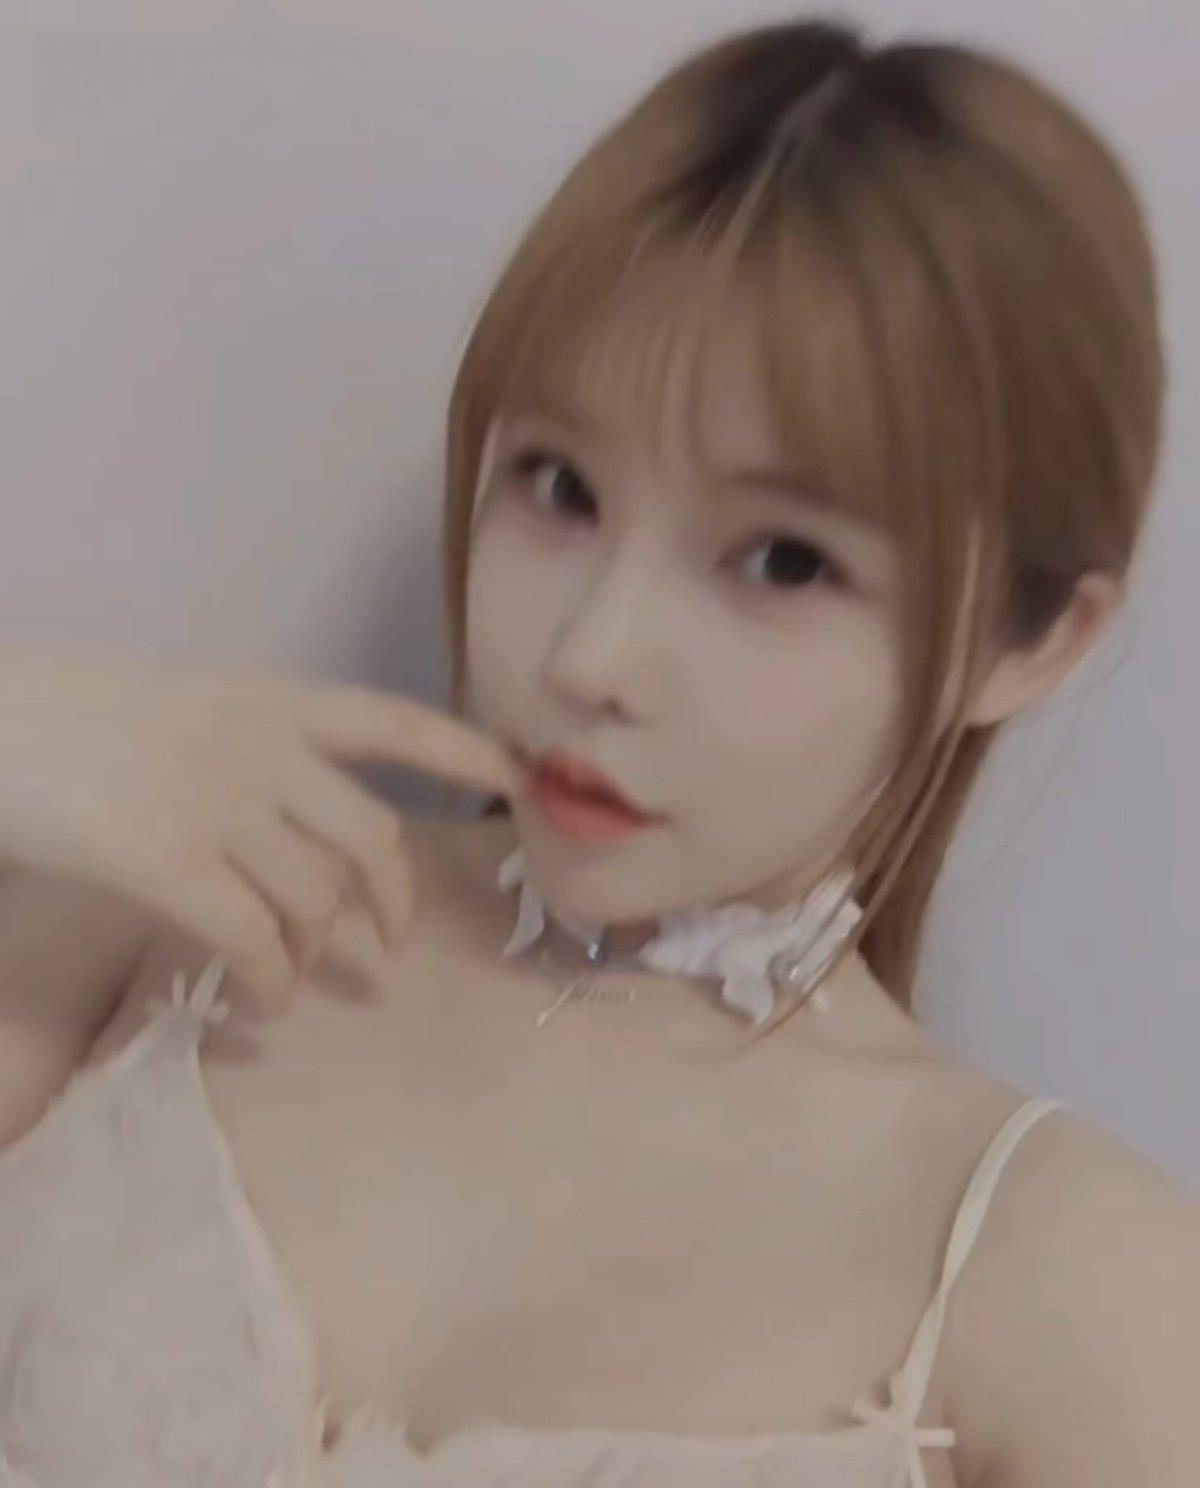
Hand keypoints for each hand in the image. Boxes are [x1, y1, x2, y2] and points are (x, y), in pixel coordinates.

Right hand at [0, 642, 524, 1008]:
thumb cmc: (80, 714)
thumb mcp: (187, 706)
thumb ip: (258, 750)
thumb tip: (306, 831)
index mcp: (270, 697)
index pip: (392, 720)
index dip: (462, 753)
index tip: (519, 779)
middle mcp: (260, 745)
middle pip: (370, 836)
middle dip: (392, 898)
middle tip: (390, 941)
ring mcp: (217, 801)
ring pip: (313, 897)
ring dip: (318, 954)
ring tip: (298, 982)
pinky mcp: (167, 859)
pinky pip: (251, 937)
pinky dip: (270, 979)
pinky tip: (266, 1000)